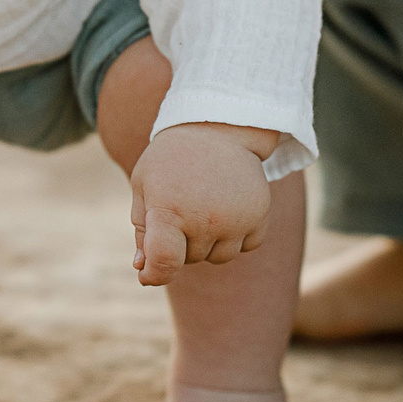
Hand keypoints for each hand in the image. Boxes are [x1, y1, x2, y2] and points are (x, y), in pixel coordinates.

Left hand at [129, 123, 277, 286]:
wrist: (218, 127)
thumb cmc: (172, 160)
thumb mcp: (144, 185)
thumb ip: (142, 229)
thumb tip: (144, 270)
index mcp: (169, 210)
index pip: (164, 261)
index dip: (155, 274)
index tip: (149, 273)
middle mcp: (205, 218)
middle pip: (189, 260)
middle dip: (182, 242)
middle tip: (183, 204)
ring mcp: (236, 218)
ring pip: (220, 257)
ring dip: (211, 241)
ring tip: (205, 204)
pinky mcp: (260, 215)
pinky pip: (248, 246)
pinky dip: (238, 235)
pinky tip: (229, 206)